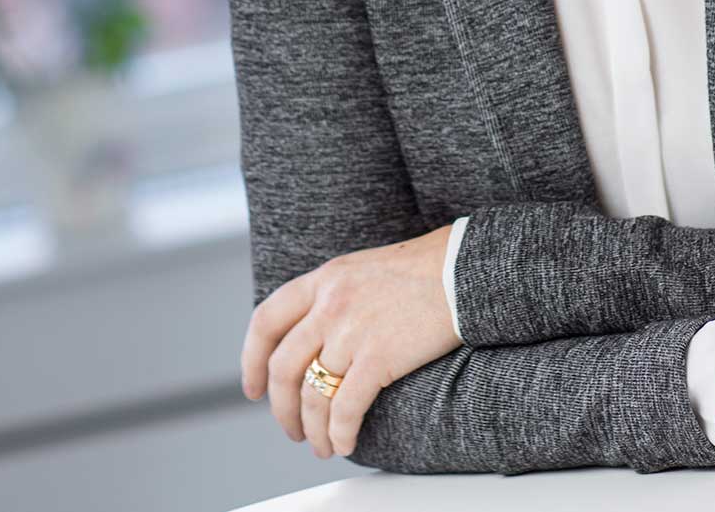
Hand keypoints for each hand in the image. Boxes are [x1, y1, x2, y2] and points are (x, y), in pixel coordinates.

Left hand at [240, 223, 461, 457]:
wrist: (462, 269)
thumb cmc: (422, 270)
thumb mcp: (363, 270)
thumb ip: (334, 297)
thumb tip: (315, 340)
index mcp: (324, 279)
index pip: (267, 321)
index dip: (251, 361)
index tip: (253, 390)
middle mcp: (330, 304)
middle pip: (283, 368)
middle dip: (282, 408)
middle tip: (292, 429)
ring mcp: (352, 330)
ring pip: (313, 395)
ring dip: (312, 430)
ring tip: (322, 444)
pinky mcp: (378, 356)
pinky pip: (346, 408)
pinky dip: (340, 433)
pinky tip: (345, 441)